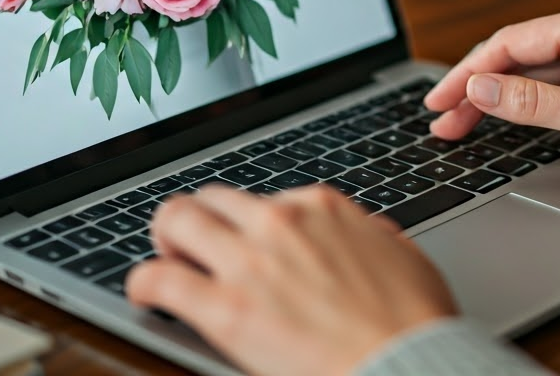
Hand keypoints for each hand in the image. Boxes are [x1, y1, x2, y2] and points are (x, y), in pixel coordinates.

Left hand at [127, 185, 456, 375]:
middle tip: (191, 245)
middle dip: (197, 220)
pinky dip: (143, 284)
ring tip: (164, 262)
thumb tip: (369, 233)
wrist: (409, 362)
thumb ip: (374, 236)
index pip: (264, 199)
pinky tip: (146, 295)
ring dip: (165, 240)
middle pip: (210, 199)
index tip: (247, 244)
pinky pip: (157, 279)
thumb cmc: (416, 321)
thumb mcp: (404, 255)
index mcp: (321, 207)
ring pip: (175, 220)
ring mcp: (249, 262)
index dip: (250, 226)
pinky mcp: (224, 309)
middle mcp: (280, 222)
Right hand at [425, 2, 559, 166]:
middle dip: (477, 86)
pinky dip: (531, 94)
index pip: (509, 43)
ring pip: (537, 67)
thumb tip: (482, 89)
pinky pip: (559, 76)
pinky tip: (511, 112)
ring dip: (501, 93)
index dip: (467, 74)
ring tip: (465, 121)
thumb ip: (532, 102)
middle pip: (518, 53)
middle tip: (443, 119)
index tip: (439, 101)